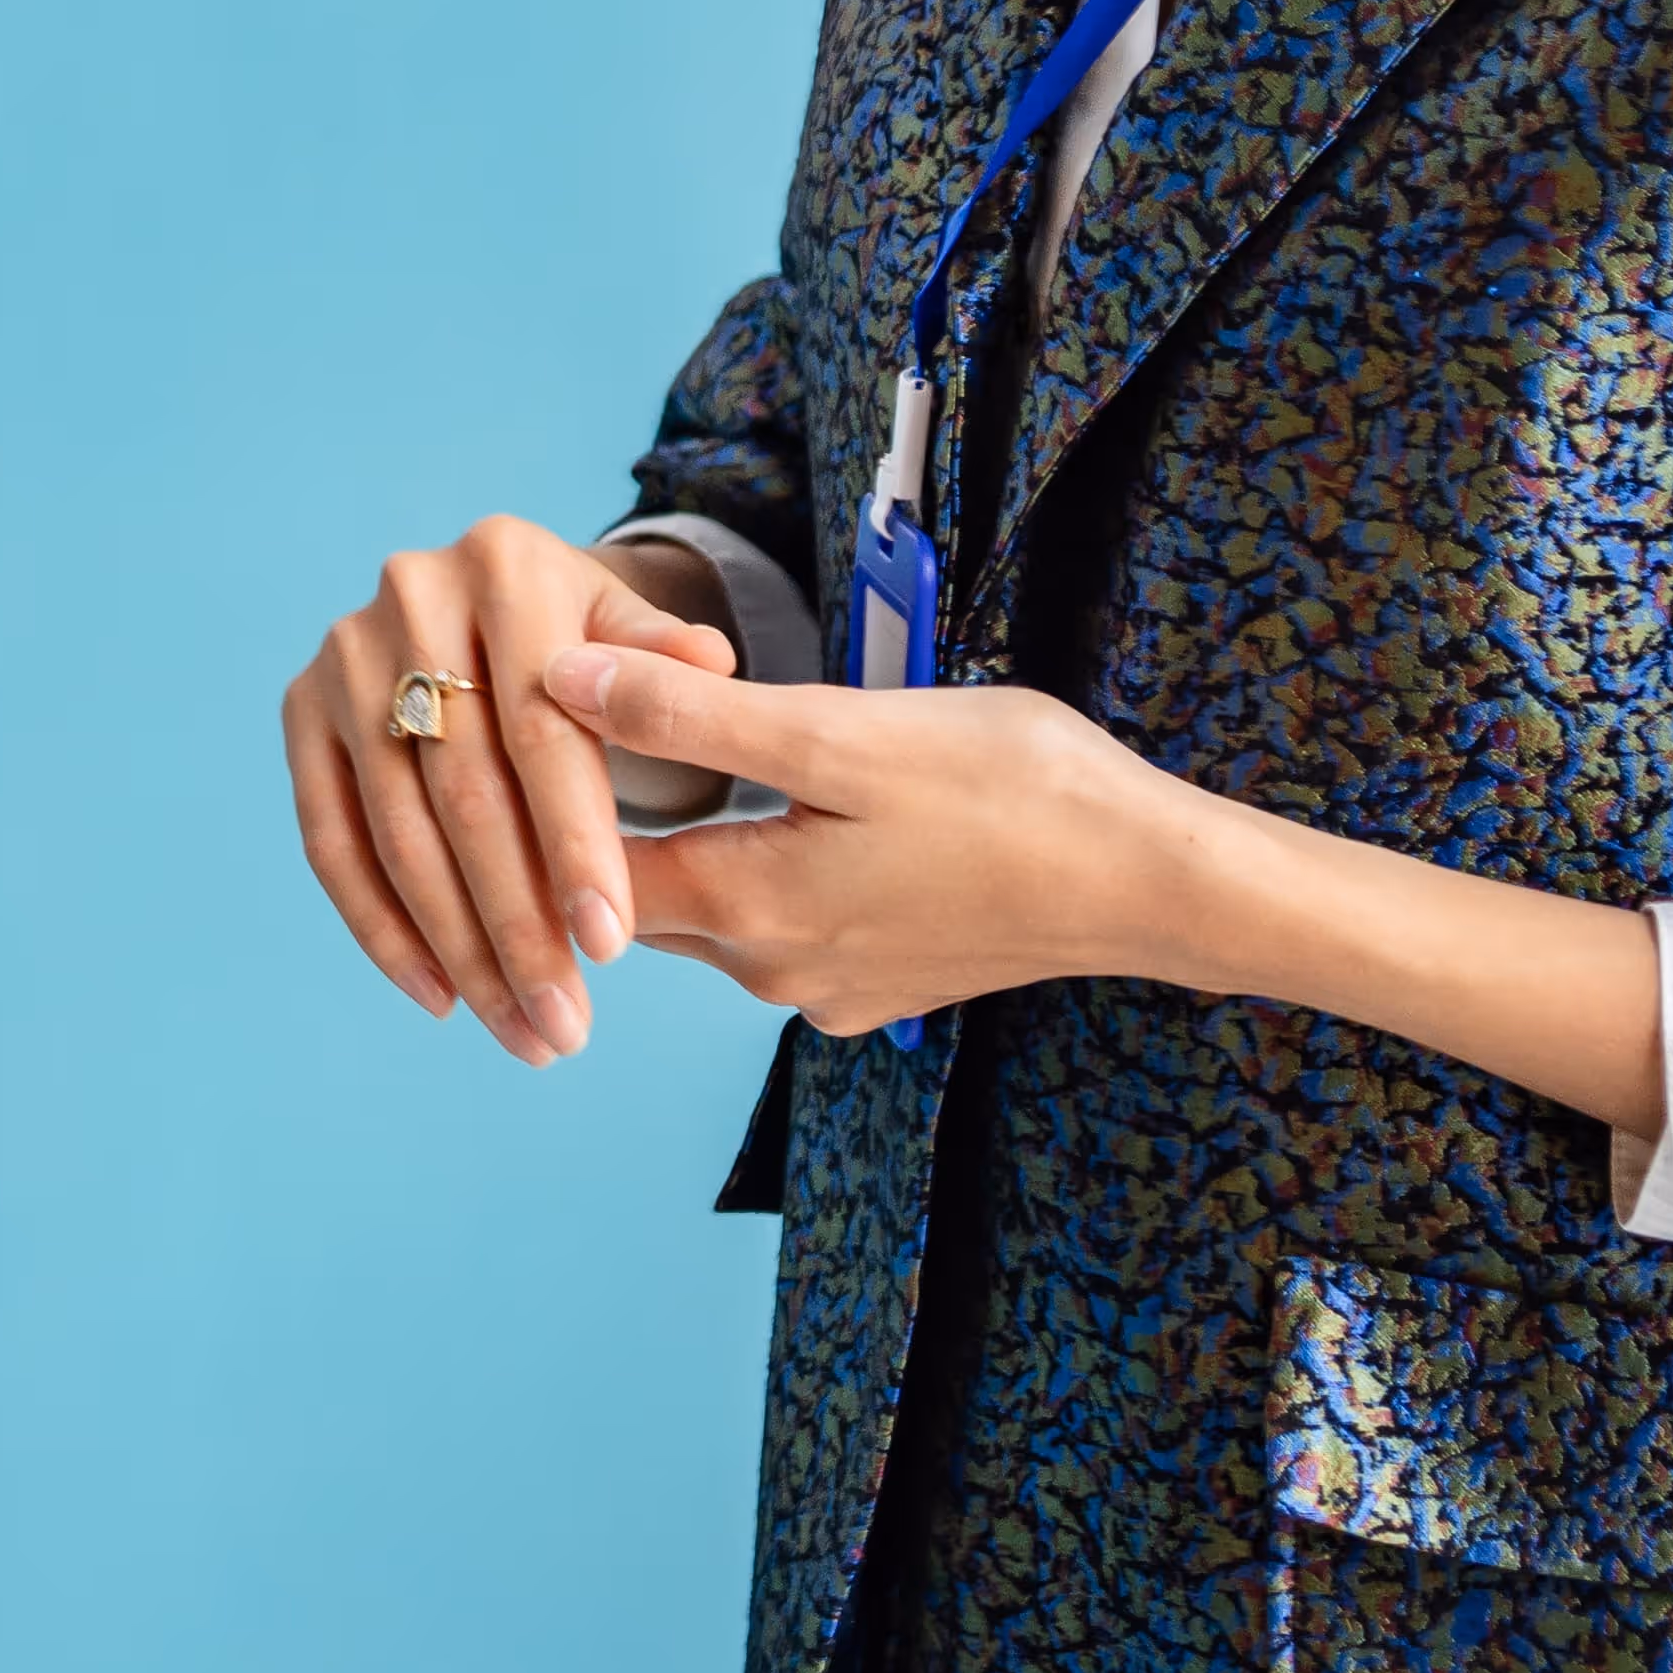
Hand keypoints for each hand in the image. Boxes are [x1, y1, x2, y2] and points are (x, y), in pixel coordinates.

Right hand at [281, 516, 732, 1067]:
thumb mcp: (636, 631)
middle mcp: (410, 597)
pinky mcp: (301, 709)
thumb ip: (669, 660)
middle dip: (517, 925)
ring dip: (459, 950)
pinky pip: (331, 841)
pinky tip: (440, 997)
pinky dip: (382, 929)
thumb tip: (707, 666)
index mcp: (506, 564)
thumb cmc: (586, 638)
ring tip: (520, 1032)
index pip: (540, 730)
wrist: (495, 602)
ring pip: (399, 833)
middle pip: (466, 796)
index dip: (574, 844)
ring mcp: (343, 656)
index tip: (611, 948)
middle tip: (565, 1025)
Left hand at [543, 643, 1209, 1037]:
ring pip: (719, 907)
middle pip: (647, 895)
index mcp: (749, 910)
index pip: (591, 866)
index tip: (521, 719)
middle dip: (609, 820)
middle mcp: (774, 972)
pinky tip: (787, 811)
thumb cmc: (1012, 792)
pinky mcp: (884, 981)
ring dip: (693, 842)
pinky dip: (766, 867)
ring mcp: (833, 988)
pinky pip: (788, 923)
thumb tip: (561, 684)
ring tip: (670, 754)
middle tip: (583, 726)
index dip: (547, 793)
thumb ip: (695, 717)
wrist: (1152, 879)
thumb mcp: (840, 733)